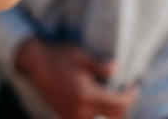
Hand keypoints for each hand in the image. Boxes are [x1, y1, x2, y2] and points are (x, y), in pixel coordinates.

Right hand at [16, 39, 136, 118]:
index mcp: (86, 95)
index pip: (119, 104)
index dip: (130, 96)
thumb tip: (118, 69)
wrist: (34, 63)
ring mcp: (72, 115)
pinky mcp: (66, 115)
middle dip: (123, 106)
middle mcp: (80, 110)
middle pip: (113, 117)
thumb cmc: (58, 56)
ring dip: (111, 113)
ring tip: (114, 99)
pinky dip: (97, 114)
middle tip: (125, 92)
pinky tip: (99, 103)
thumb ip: (100, 65)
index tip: (132, 86)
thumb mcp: (80, 55)